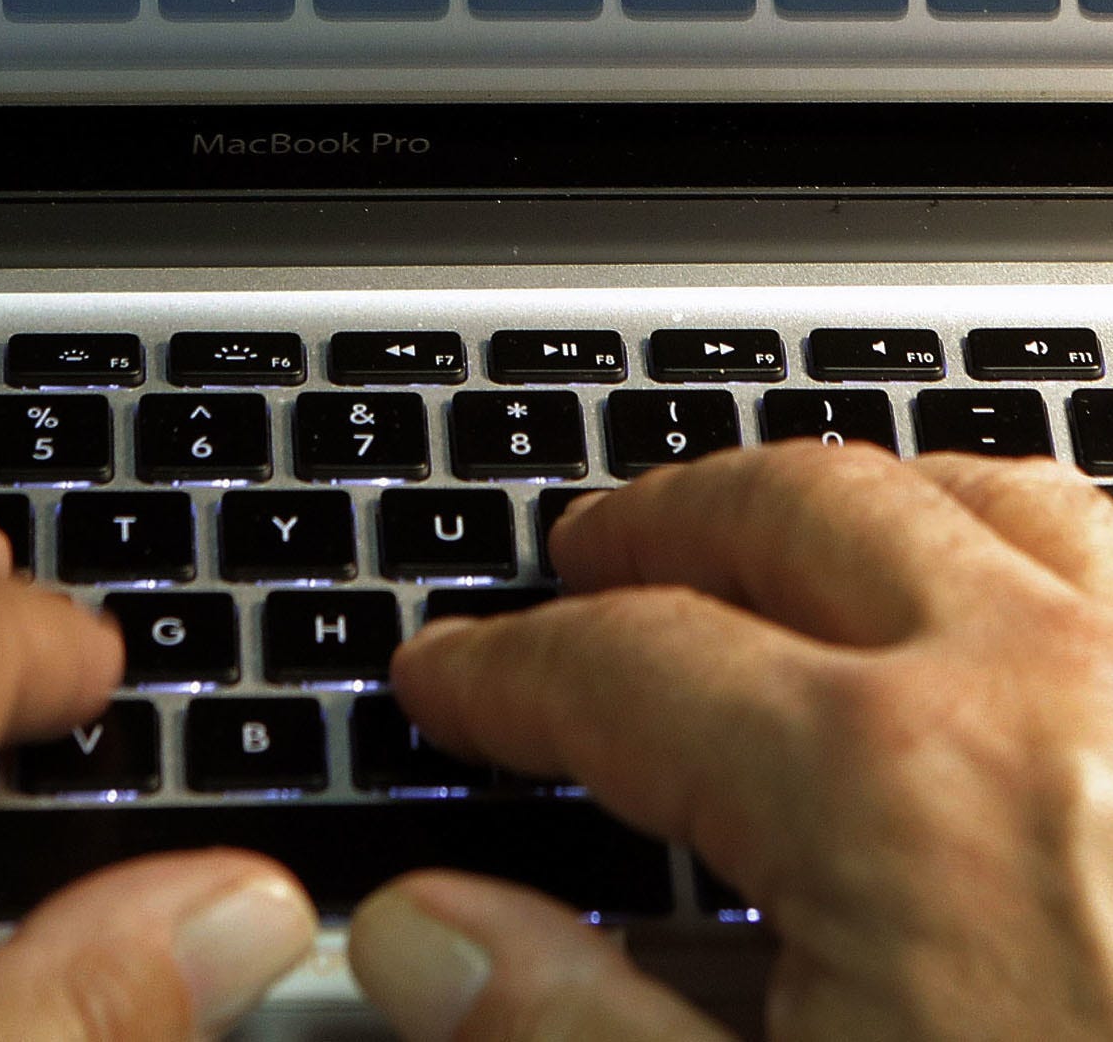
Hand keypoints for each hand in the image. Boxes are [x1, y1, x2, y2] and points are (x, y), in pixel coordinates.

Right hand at [349, 443, 1112, 1039]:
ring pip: (982, 485)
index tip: (453, 675)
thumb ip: (585, 1035)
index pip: (624, 665)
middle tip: (588, 555)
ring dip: (847, 498)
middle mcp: (1053, 682)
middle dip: (660, 518)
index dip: (506, 668)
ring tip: (777, 538)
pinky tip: (1004, 599)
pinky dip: (1028, 538)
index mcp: (900, 794)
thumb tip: (422, 935)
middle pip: (794, 505)